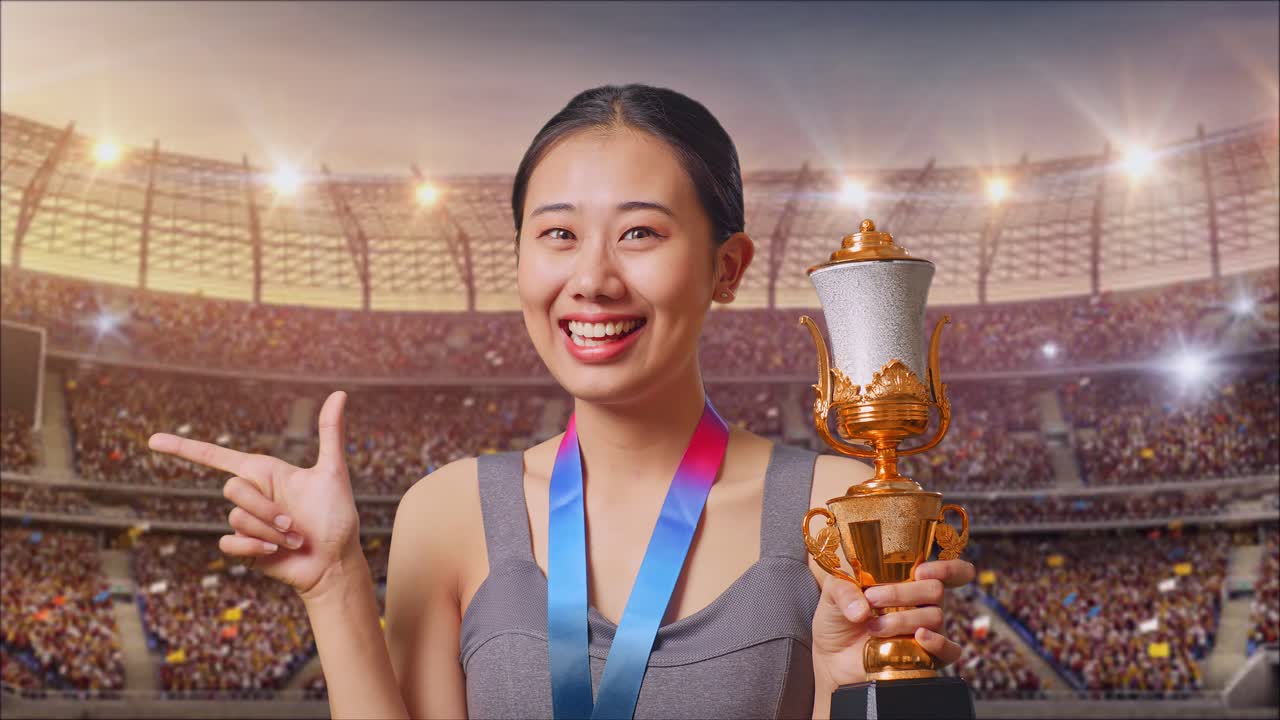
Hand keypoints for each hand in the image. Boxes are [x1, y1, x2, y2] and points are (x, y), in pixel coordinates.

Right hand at [147, 390, 361, 600]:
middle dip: (266, 509)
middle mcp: (252, 495)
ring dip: (269, 531)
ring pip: (235, 517)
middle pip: (232, 490)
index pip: (218, 457)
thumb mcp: (333, 472)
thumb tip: (339, 393)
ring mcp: (246, 522)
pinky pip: (228, 542)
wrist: (335, 561)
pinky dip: (253, 547)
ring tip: (295, 540)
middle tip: (295, 524)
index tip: (152, 441)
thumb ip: (330, 433)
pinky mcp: (243, 547)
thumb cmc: (337, 516)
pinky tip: (274, 553)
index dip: (184, 448)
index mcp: (265, 473)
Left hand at [811, 559, 975, 691]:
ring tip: (873, 626)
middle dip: (903, 592)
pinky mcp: (927, 657)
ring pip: (935, 616)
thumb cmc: (839, 618)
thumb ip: (844, 591)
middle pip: (935, 590)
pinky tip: (920, 637)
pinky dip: (938, 643)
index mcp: (909, 582)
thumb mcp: (832, 595)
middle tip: (872, 599)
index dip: (947, 568)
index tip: (920, 571)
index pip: (949, 572)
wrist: (832, 656)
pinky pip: (950, 650)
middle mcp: (923, 604)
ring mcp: (927, 630)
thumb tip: (862, 610)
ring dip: (902, 619)